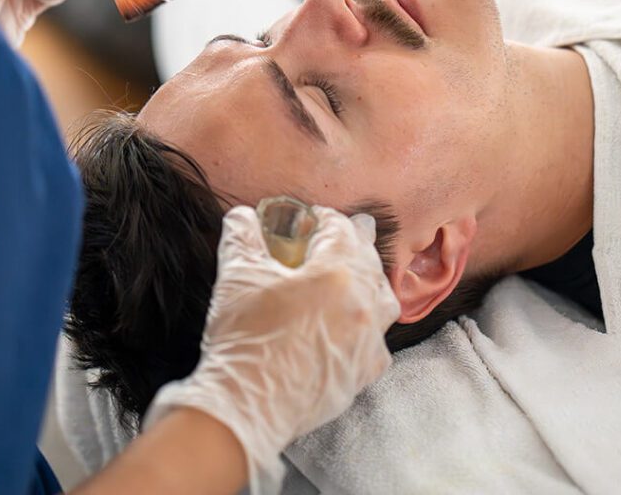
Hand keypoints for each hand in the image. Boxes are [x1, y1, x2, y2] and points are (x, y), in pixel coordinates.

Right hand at [144, 206, 399, 493]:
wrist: (248, 405)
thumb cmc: (245, 336)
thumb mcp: (236, 273)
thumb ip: (242, 234)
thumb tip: (243, 216)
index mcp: (337, 273)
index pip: (341, 229)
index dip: (324, 217)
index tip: (312, 217)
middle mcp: (362, 305)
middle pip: (370, 260)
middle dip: (357, 240)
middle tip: (351, 229)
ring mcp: (367, 343)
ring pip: (384, 300)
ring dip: (373, 281)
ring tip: (360, 274)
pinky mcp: (362, 375)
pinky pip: (377, 342)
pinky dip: (369, 326)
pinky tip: (354, 326)